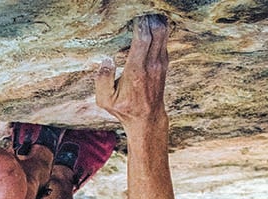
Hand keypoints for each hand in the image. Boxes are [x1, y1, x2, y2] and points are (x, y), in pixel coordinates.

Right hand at [95, 14, 169, 131]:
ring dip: (155, 21)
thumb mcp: (105, 100)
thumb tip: (106, 59)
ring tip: (144, 14)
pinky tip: (150, 23)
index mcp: (136, 71)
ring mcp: (160, 63)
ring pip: (164, 33)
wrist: (148, 118)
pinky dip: (159, 28)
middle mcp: (151, 64)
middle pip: (158, 31)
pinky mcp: (164, 62)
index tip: (133, 15)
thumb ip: (103, 79)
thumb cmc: (124, 109)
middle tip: (139, 12)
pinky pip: (164, 38)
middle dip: (149, 18)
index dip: (140, 24)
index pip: (143, 39)